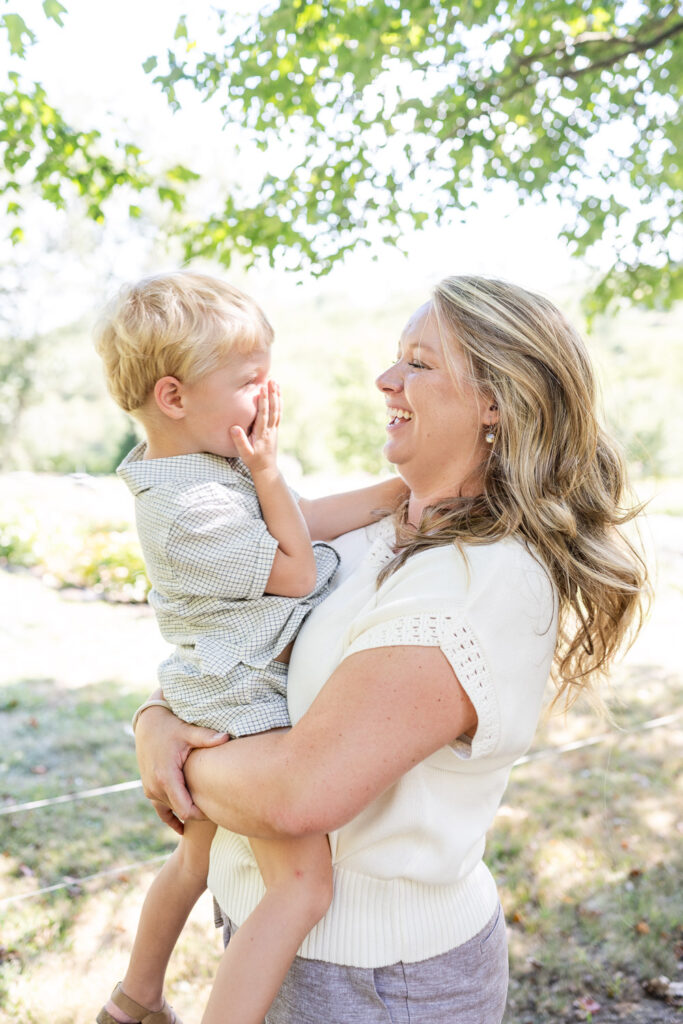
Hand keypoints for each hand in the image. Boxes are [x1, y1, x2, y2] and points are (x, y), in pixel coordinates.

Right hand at [135, 705, 228, 832]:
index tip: (219, 810)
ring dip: (188, 810)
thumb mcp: (188, 731)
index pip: (186, 810)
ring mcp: (150, 789)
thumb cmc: (170, 727)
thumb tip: (227, 737)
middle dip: (199, 812)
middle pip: (181, 811)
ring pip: (173, 810)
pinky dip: (171, 818)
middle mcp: (155, 787)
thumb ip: (207, 738)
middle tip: (219, 810)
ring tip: (209, 810)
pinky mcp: (149, 788)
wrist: (148, 724)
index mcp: (166, 778)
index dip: (202, 814)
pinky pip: (160, 810)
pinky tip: (183, 829)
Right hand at [231, 379, 280, 476]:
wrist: (266, 469)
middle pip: (273, 409)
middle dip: (272, 394)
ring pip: (277, 410)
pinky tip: (279, 395)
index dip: (263, 401)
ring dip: (277, 396)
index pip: (263, 414)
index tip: (263, 389)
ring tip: (276, 383)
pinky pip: (279, 414)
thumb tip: (234, 428)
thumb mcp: (245, 454)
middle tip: (272, 380)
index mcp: (262, 433)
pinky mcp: (275, 430)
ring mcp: (274, 429)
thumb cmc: (253, 461)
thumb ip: (240, 441)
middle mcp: (270, 429)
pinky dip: (279, 403)